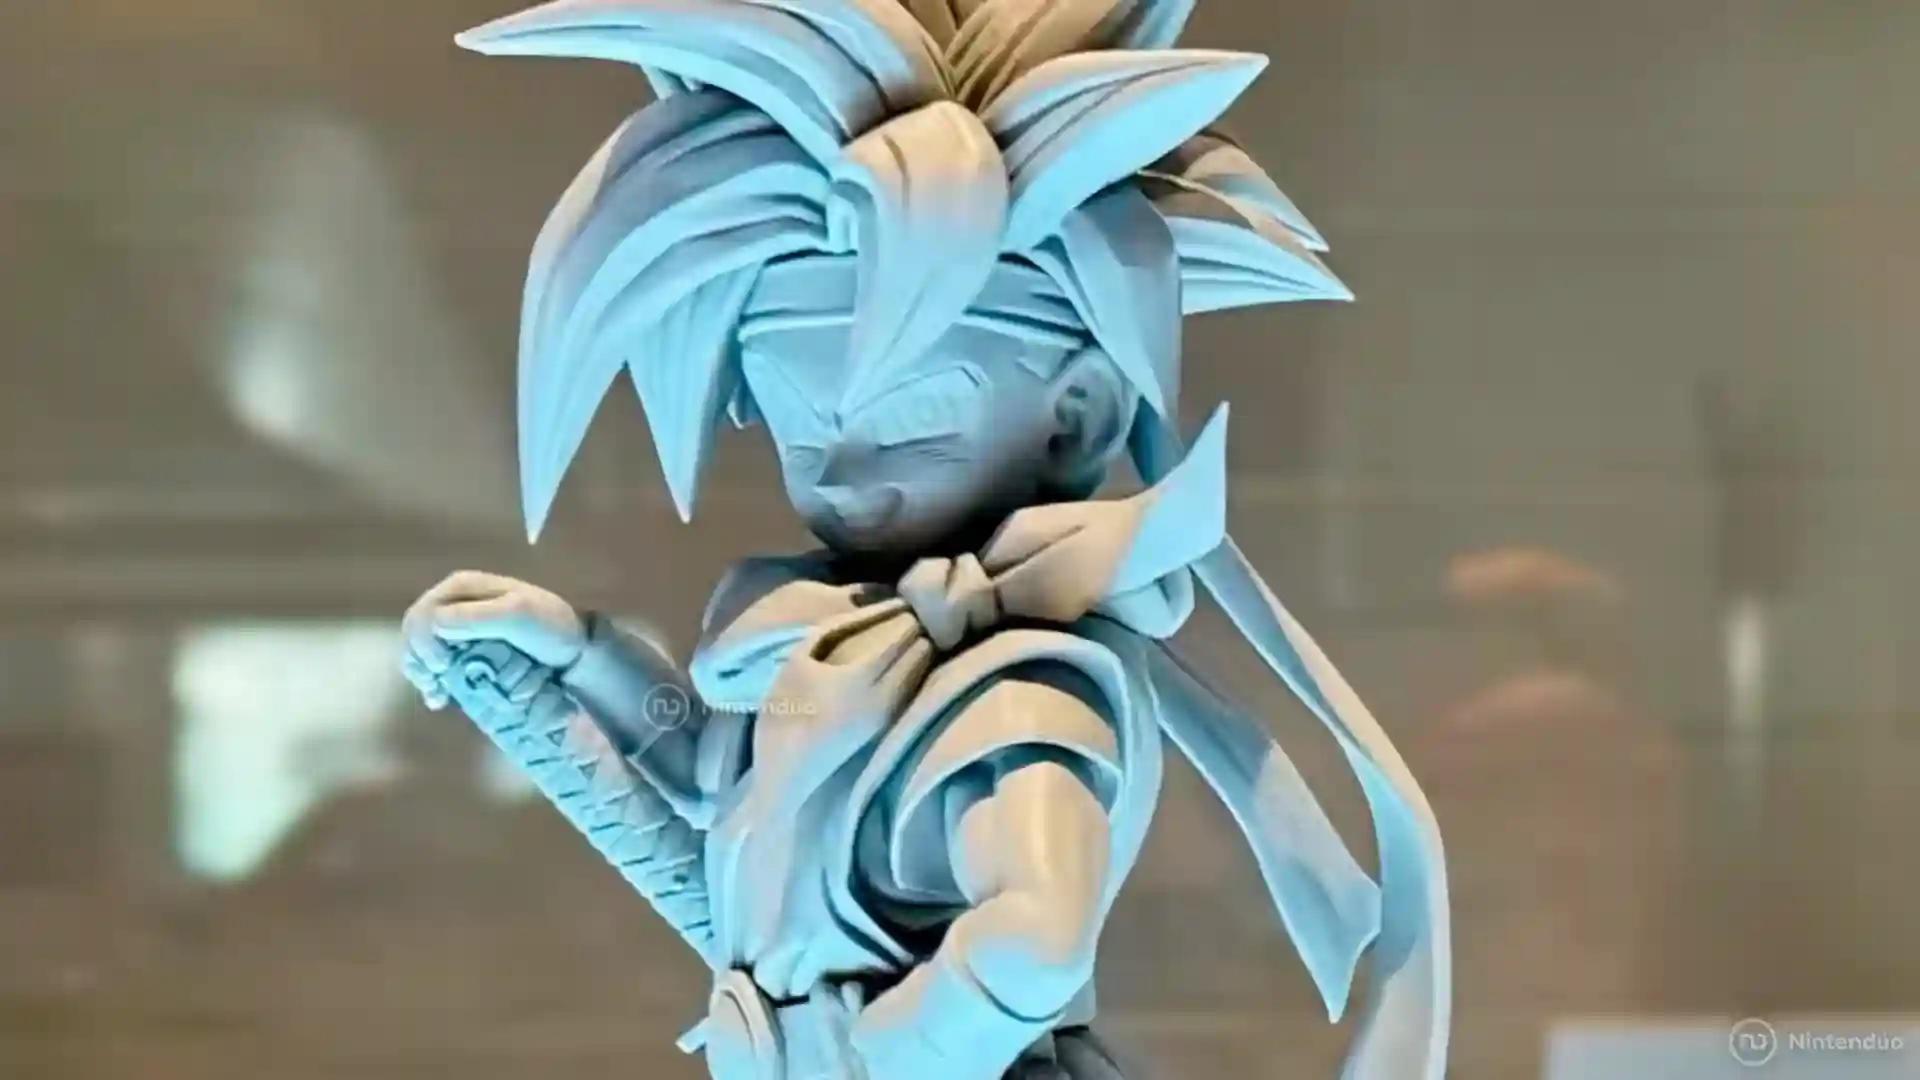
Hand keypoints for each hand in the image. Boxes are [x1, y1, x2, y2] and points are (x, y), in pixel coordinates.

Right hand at [400, 571, 586, 708]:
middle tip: (436, 688)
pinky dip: (432, 680)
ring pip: (420, 649)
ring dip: (422, 673)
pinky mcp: (463, 649)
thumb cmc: (549, 626)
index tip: (442, 668)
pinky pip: (435, 663)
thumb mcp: (519, 615)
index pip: (423, 614)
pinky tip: (439, 698)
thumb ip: (479, 617)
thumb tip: (435, 625)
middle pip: (415, 632)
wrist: (573, 648)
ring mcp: (456, 626)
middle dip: (418, 661)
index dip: (424, 643)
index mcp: (461, 587)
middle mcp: (453, 602)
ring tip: (437, 696)